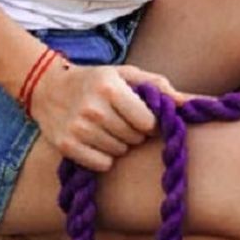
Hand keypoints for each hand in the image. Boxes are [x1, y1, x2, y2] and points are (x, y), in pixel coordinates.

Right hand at [28, 61, 185, 171]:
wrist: (48, 88)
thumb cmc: (98, 80)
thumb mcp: (127, 75)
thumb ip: (159, 87)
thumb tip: (190, 103)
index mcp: (110, 88)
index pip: (147, 121)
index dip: (149, 122)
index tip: (142, 116)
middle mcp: (93, 109)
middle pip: (134, 138)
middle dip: (134, 133)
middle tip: (122, 121)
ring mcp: (77, 128)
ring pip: (119, 152)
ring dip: (120, 144)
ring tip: (108, 129)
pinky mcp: (66, 146)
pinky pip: (102, 164)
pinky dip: (104, 157)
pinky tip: (97, 142)